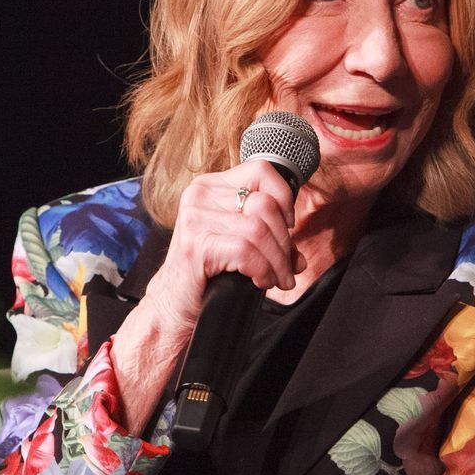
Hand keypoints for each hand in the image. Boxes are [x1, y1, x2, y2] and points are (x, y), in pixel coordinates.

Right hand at [139, 160, 303, 336]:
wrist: (174, 303)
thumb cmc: (207, 273)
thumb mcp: (237, 244)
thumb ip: (268, 239)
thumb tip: (299, 259)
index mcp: (211, 186)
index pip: (261, 171)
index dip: (284, 198)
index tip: (288, 226)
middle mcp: (200, 195)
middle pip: (266, 205)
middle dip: (284, 241)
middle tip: (285, 267)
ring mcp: (195, 218)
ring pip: (260, 230)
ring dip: (277, 261)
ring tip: (277, 278)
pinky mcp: (197, 245)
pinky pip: (246, 251)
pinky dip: (262, 270)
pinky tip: (260, 281)